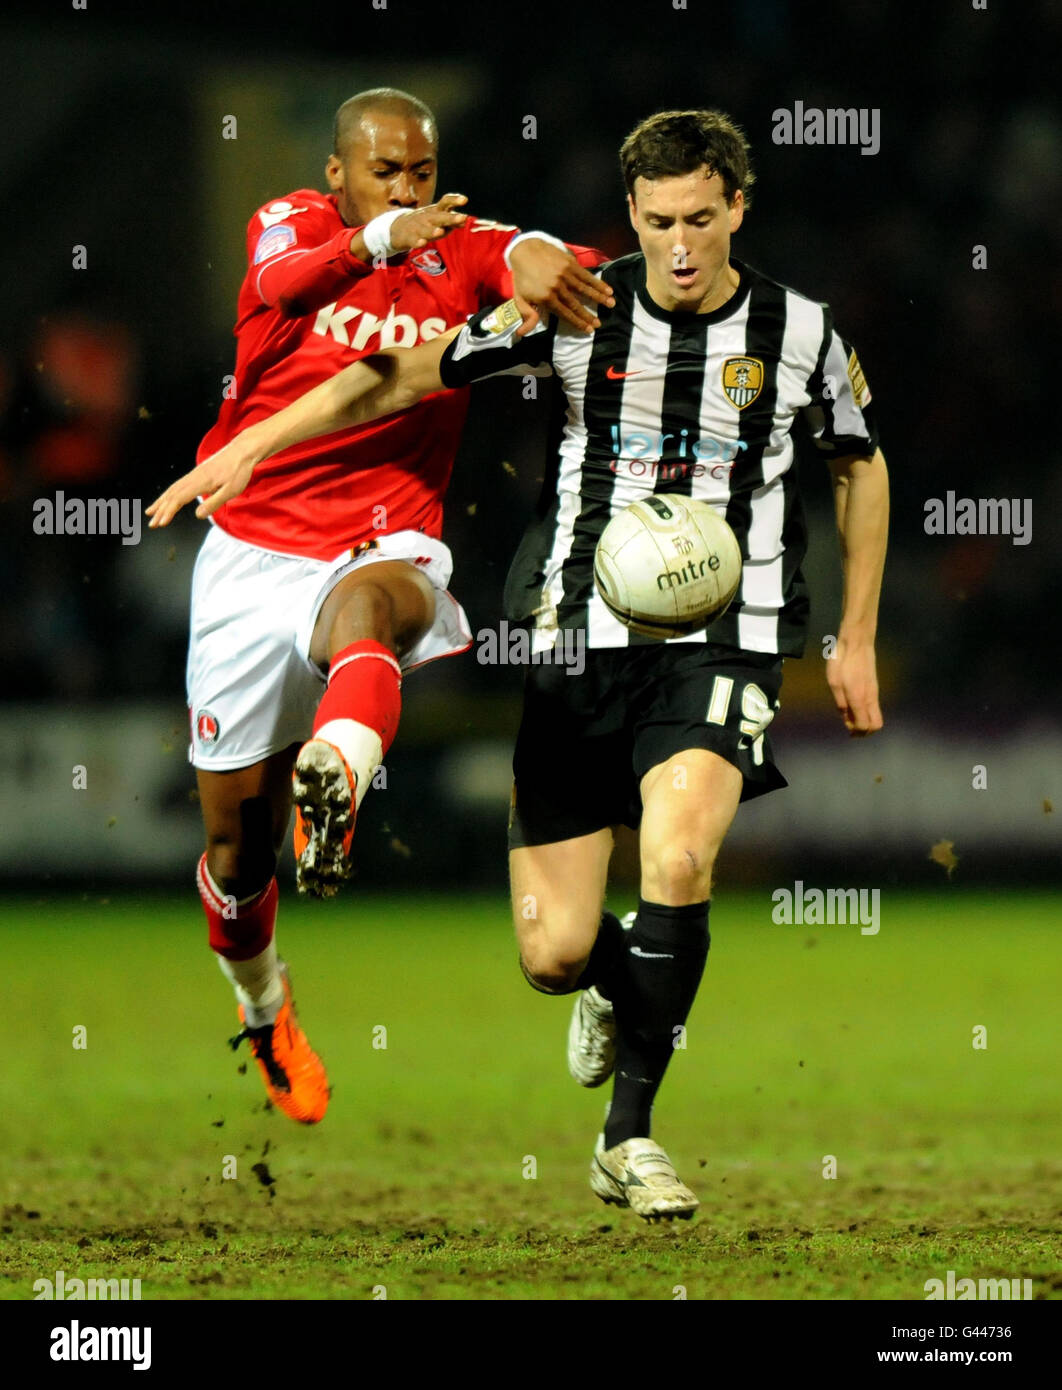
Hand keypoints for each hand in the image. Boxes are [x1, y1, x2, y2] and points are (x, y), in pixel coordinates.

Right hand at [146, 430, 263, 528]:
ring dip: (161, 501)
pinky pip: (178, 484)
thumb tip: (198, 515)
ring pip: (173, 489)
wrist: (243, 451)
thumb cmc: (239, 471)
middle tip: (152, 524)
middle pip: (172, 495)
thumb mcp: (231, 491)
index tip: (161, 523)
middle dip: (160, 510)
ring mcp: (194, 474)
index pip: (179, 499)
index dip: (168, 512)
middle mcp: (193, 477)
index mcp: (200, 482)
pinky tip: (167, 498)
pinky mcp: (197, 473)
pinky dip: (169, 493)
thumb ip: (214, 503)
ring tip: (151, 512)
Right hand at [389, 193, 469, 250]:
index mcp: (435, 212)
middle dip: (450, 218)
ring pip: (425, 229)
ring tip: (440, 231)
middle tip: (462, 218)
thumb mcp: (438, 219)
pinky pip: (413, 240)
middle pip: (439, 217)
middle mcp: (427, 217)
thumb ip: (451, 221)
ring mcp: (417, 227)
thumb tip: (464, 221)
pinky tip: (422, 243)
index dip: (454, 200)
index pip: (445, 202)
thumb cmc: (424, 224)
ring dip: (432, 230)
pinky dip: (417, 242)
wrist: (397, 228)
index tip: (464, 200)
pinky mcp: (408, 238)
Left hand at [509, 238, 613, 334]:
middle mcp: (557, 287)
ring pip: (584, 289)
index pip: (565, 313)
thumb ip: (527, 316)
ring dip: (599, 298)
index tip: (589, 330)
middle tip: (599, 324)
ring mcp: (565, 275)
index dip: (578, 322)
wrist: (524, 249)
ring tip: (611, 304)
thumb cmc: (522, 277)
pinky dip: (597, 283)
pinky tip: (607, 288)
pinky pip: (586, 275)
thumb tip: (523, 334)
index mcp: (546, 298)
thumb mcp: (520, 298)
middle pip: (576, 304)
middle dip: (588, 315)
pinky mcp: (570, 264)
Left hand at [826, 636, 882, 735]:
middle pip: (876, 725)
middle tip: (851, 727)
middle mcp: (871, 698)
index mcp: (859, 698)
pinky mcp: (875, 687)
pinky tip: (854, 707)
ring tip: (851, 717)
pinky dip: (866, 713)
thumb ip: (840, 702)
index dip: (856, 731)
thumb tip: (845, 717)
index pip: (864, 725)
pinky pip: (874, 707)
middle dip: (865, 732)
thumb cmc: (841, 661)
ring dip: (865, 722)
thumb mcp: (834, 683)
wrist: (857, 643)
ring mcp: (875, 692)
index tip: (846, 728)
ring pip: (876, 716)